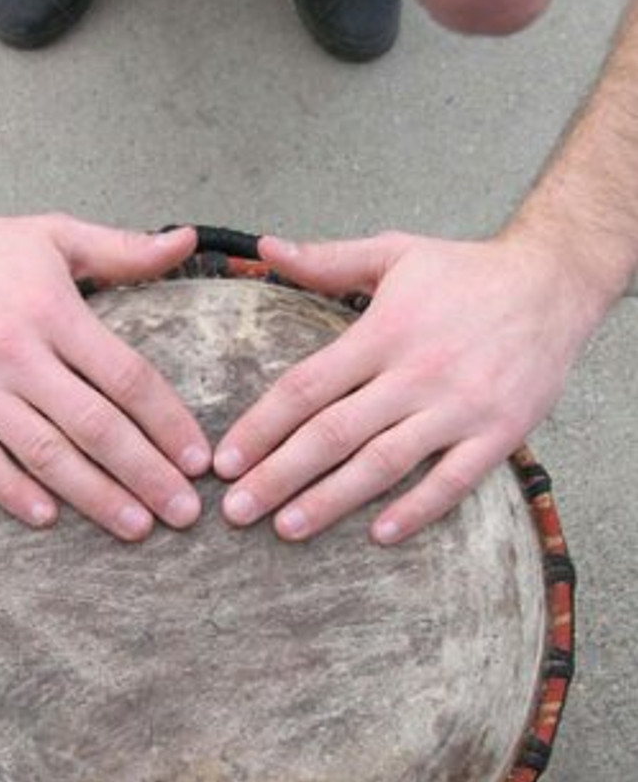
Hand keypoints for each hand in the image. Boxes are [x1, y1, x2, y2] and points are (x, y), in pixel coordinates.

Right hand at [0, 207, 210, 538]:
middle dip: (145, 473)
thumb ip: (124, 249)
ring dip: (94, 496)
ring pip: (43, 452)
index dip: (167, 423)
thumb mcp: (58, 235)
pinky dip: (13, 492)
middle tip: (183, 512)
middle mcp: (14, 350)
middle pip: (94, 425)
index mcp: (53, 310)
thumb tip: (186, 241)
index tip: (198, 460)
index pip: (126, 377)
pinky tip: (49, 518)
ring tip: (136, 525)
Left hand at [214, 230, 595, 542]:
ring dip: (332, 500)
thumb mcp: (395, 252)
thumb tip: (266, 247)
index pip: (307, 386)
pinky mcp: (499, 433)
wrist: (555, 282)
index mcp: (384, 332)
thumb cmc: (466, 272)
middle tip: (237, 510)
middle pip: (334, 433)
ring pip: (384, 462)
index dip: (262, 426)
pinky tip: (379, 535)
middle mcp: (417, 373)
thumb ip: (327, 259)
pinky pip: (453, 481)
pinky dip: (417, 509)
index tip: (226, 460)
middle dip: (280, 475)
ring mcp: (460, 406)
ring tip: (287, 528)